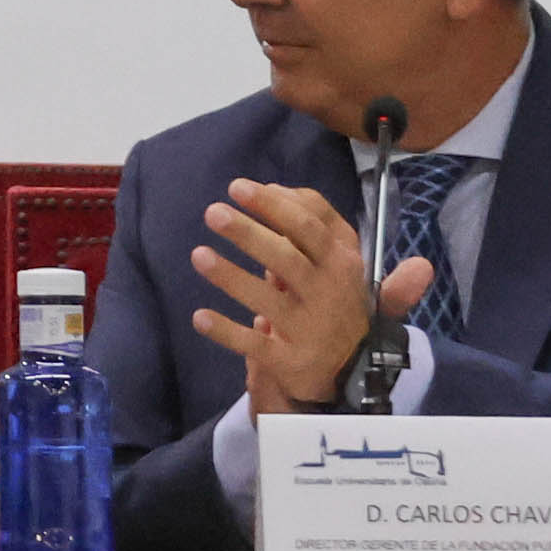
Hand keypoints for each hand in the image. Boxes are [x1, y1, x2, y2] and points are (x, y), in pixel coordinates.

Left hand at [186, 178, 430, 415]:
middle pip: (287, 257)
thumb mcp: (336, 257)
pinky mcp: (291, 359)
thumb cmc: (332, 294)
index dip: (274, 205)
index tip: (236, 187)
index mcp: (340, 261)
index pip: (309, 226)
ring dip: (232, 276)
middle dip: (249, 234)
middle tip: (213, 212)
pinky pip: (256, 345)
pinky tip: (199, 317)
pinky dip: (227, 332)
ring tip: (199, 255)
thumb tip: (272, 187)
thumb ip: (311, 220)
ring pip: (268, 300)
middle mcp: (328, 292)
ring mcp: (310, 327)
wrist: (351, 363)